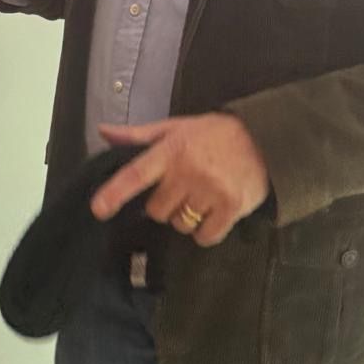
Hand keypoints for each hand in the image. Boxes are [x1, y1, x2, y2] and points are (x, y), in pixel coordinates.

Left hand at [91, 114, 269, 246]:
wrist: (264, 138)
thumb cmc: (213, 134)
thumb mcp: (175, 127)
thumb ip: (138, 135)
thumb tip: (103, 132)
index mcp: (170, 150)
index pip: (136, 174)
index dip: (115, 192)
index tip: (98, 209)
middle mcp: (188, 172)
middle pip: (157, 209)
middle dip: (165, 204)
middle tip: (182, 188)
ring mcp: (210, 191)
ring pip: (180, 224)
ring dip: (186, 217)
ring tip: (201, 196)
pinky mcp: (231, 208)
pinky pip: (205, 236)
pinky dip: (206, 231)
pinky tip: (214, 212)